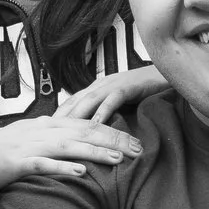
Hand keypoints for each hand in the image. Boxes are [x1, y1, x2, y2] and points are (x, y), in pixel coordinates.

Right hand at [0, 115, 139, 192]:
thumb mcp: (29, 141)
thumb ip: (52, 141)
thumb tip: (77, 146)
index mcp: (46, 126)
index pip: (85, 125)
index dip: (111, 132)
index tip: (134, 141)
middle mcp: (40, 132)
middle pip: (83, 132)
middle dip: (113, 140)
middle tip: (138, 148)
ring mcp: (28, 146)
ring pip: (68, 146)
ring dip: (94, 152)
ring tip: (118, 159)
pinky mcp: (16, 163)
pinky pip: (42, 165)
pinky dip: (62, 168)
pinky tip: (80, 173)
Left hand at [54, 64, 169, 124]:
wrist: (167, 73)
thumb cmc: (144, 90)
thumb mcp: (119, 101)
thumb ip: (106, 111)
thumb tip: (93, 130)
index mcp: (97, 88)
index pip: (71, 102)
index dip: (57, 116)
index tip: (42, 131)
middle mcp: (101, 84)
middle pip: (74, 102)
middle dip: (58, 118)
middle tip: (43, 134)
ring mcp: (113, 84)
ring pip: (89, 101)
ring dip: (75, 116)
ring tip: (61, 132)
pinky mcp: (128, 86)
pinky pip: (112, 100)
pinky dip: (102, 112)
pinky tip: (95, 125)